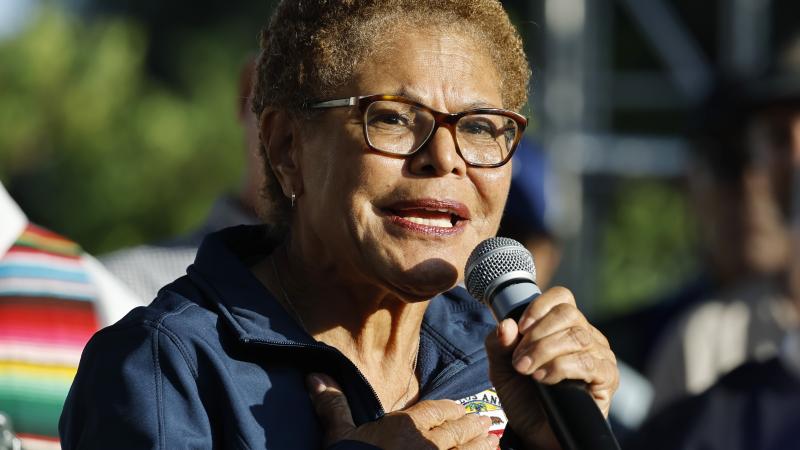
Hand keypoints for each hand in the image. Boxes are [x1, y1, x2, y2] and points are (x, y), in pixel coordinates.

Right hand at [307, 373, 498, 448]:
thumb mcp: (339, 437)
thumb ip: (334, 406)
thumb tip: (316, 377)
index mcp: (405, 426)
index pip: (436, 411)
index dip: (449, 410)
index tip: (459, 409)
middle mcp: (428, 444)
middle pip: (458, 429)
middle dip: (471, 424)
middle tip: (484, 421)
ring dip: (483, 445)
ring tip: (492, 441)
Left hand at [484, 286, 618, 449]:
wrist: (536, 433)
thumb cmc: (524, 397)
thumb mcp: (502, 368)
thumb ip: (499, 344)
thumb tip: (505, 324)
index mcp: (563, 326)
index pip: (562, 298)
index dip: (539, 307)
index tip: (520, 328)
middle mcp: (586, 336)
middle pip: (568, 314)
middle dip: (537, 335)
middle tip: (519, 359)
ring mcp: (600, 356)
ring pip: (576, 337)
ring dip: (544, 351)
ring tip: (527, 370)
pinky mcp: (607, 378)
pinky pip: (587, 362)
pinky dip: (560, 367)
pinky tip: (544, 379)